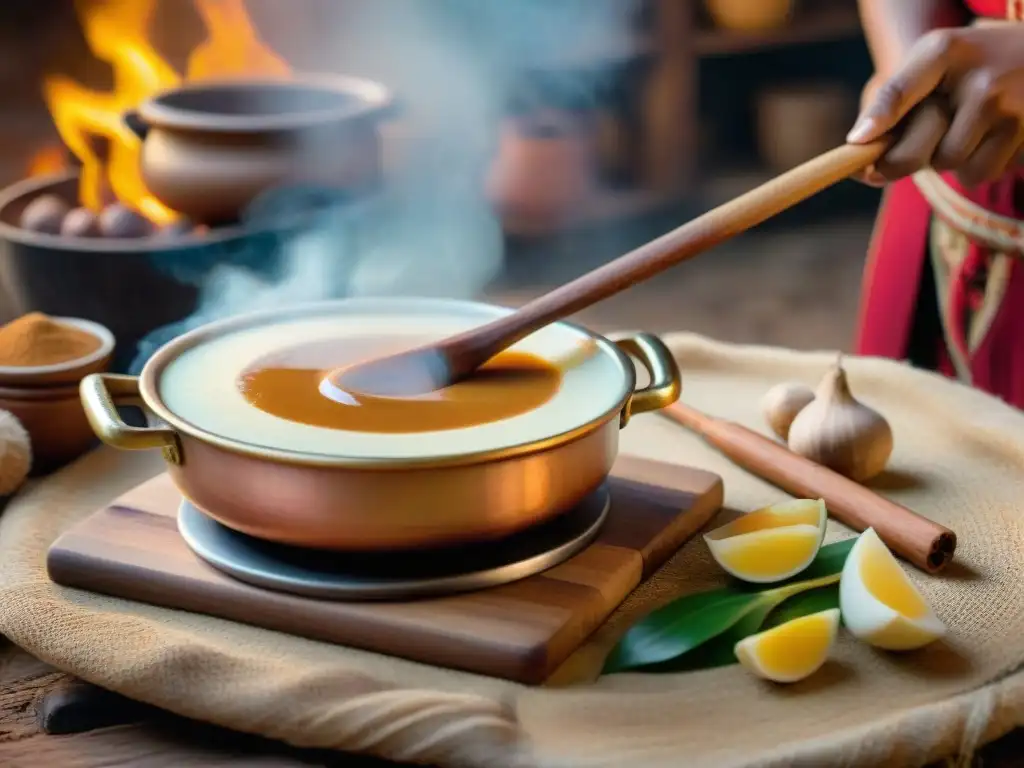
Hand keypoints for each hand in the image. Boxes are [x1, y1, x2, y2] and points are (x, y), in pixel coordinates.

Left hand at [848, 24, 1023, 187]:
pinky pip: (985, 172)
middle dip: (905, 161)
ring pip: (953, 168)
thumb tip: (858, 141)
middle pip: (918, 153)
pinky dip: (980, 164)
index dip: (879, 118)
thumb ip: (895, 96)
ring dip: (949, 162)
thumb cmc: (968, 65)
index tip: (858, 141)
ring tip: (962, 130)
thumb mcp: (933, 60)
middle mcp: (979, 82)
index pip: (901, 89)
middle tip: (906, 153)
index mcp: (943, 53)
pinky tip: (990, 136)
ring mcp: (1009, 110)